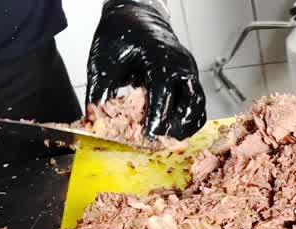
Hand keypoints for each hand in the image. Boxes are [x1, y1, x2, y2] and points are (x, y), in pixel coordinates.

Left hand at [87, 0, 205, 139]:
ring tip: (167, 140)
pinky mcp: (190, 79)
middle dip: (176, 127)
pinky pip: (197, 106)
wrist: (136, 18)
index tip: (149, 136)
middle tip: (159, 142)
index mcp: (160, 57)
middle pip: (191, 102)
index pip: (164, 92)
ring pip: (199, 107)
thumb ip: (100, 91)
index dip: (157, 117)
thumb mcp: (104, 61)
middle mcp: (180, 65)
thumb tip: (96, 118)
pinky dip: (187, 121)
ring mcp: (189, 71)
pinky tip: (172, 131)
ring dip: (185, 127)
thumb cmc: (120, 36)